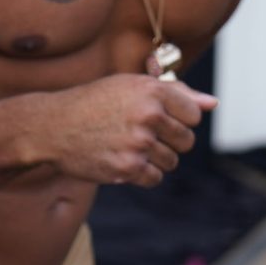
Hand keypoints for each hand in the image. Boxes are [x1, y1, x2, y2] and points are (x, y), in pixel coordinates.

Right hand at [33, 74, 217, 187]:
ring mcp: (138, 144)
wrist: (52, 126)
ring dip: (153, 158)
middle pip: (186, 140)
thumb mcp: (130, 86)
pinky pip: (155, 178)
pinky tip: (120, 159)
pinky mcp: (127, 168)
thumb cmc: (93, 102)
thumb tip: (213, 103)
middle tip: (139, 133)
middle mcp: (148, 115)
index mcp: (152, 90)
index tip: (157, 117)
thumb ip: (175, 92)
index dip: (178, 118)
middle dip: (168, 140)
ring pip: (171, 161)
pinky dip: (141, 173)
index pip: (194, 114)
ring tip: (126, 145)